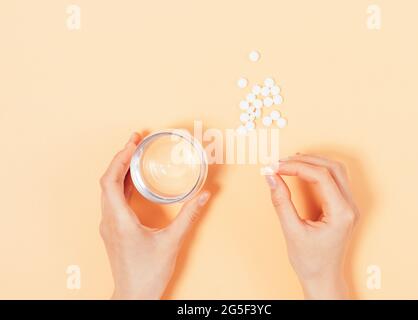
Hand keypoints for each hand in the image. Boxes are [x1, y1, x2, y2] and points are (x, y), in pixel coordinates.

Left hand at [99, 133, 210, 298]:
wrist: (134, 296)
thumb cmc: (148, 274)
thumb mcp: (172, 242)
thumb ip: (189, 216)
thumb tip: (204, 195)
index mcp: (119, 220)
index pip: (110, 180)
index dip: (120, 157)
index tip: (133, 142)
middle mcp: (109, 220)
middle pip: (107, 180)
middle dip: (121, 158)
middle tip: (136, 141)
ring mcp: (109, 225)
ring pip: (108, 190)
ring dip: (121, 170)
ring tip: (136, 156)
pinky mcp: (114, 230)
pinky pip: (114, 200)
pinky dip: (123, 185)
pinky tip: (136, 181)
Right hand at [264, 154, 358, 298]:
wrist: (323, 279)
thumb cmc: (310, 262)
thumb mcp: (292, 231)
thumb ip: (281, 201)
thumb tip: (271, 177)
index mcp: (341, 213)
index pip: (321, 176)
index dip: (297, 167)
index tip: (276, 167)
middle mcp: (350, 207)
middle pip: (332, 168)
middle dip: (305, 160)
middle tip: (281, 161)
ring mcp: (349, 206)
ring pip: (336, 171)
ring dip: (313, 163)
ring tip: (290, 162)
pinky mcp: (344, 207)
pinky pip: (335, 180)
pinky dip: (318, 171)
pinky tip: (302, 171)